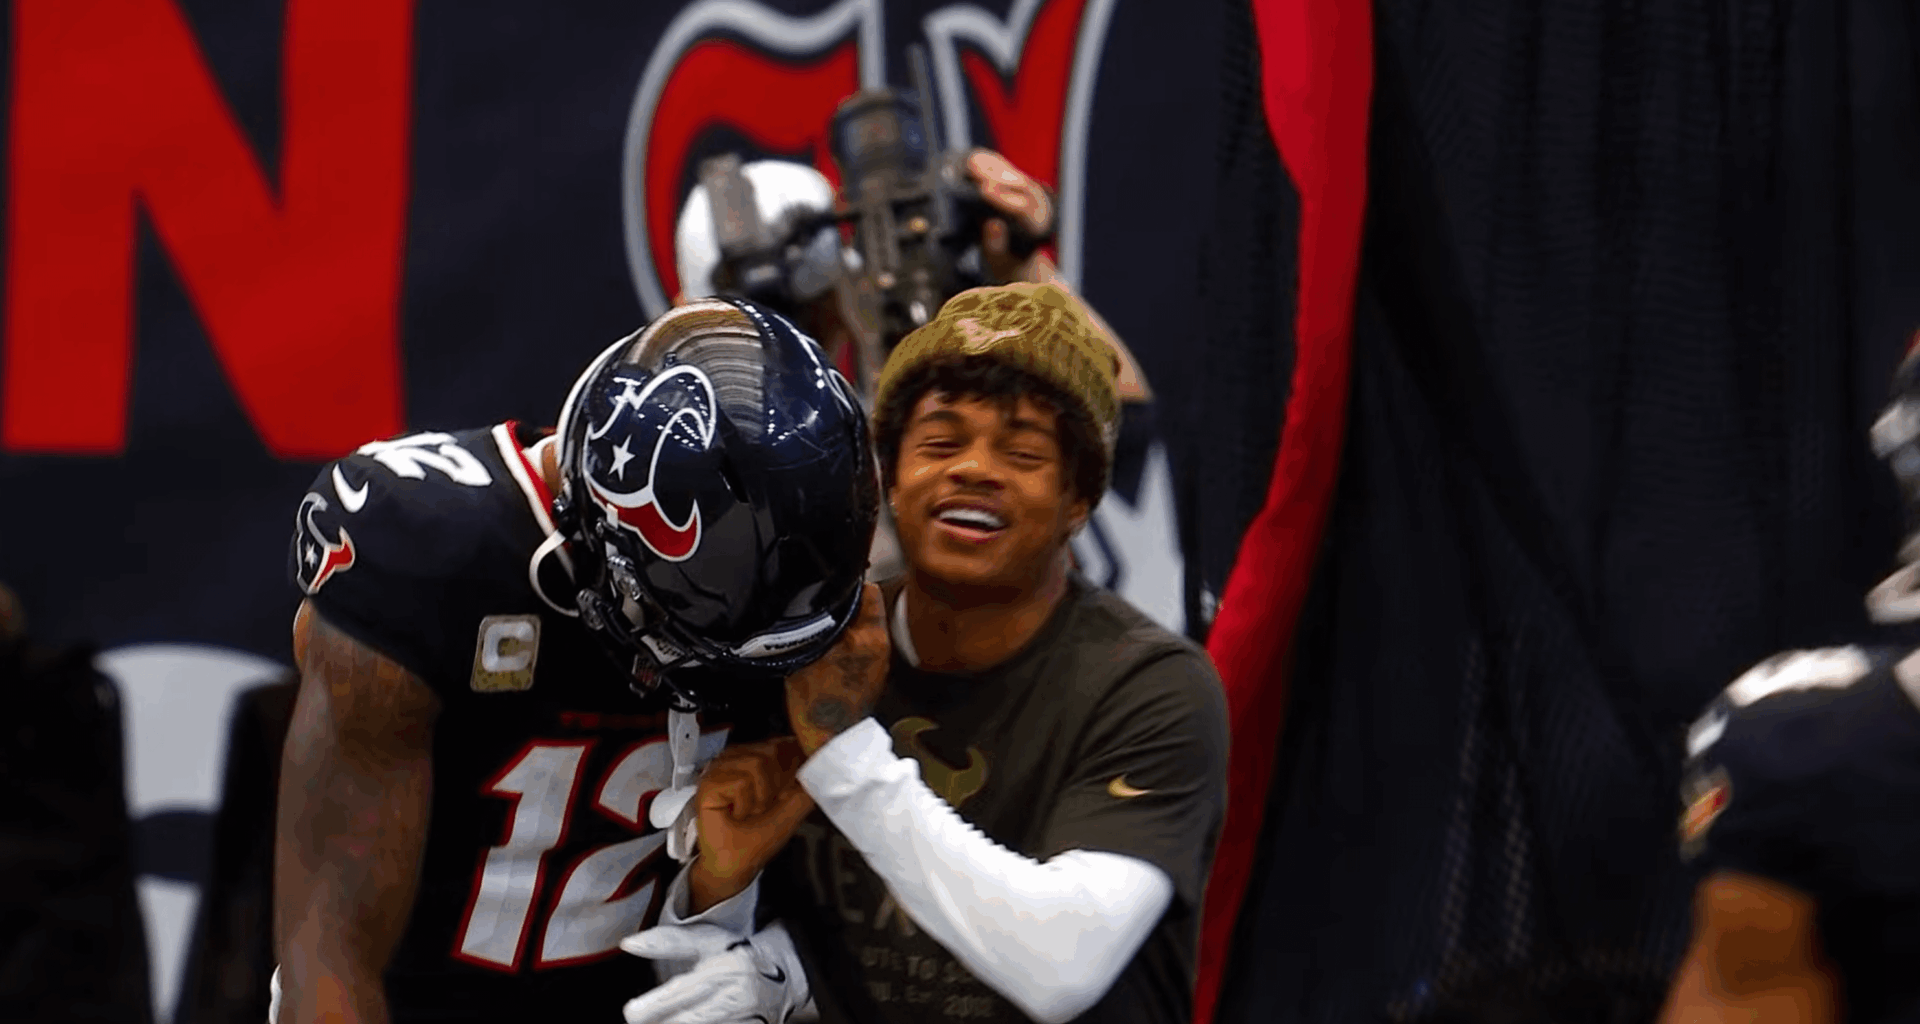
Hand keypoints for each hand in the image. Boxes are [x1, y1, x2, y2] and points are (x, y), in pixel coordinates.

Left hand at [620, 923, 808, 1023]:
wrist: (783, 973)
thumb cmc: (737, 952)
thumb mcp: (706, 939)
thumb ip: (668, 942)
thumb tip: (628, 943)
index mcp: (726, 969)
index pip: (686, 989)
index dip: (657, 1004)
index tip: (631, 1011)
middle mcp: (736, 997)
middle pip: (693, 1019)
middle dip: (661, 1023)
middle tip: (636, 1020)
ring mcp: (745, 1020)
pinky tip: (675, 1023)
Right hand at [686, 737, 813, 913]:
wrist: (733, 866)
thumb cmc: (758, 838)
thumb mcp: (795, 806)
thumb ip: (809, 780)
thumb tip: (826, 752)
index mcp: (756, 757)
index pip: (783, 742)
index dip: (791, 766)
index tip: (783, 794)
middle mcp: (737, 757)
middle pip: (772, 750)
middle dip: (775, 786)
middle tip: (761, 808)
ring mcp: (719, 768)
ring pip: (757, 762)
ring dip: (760, 796)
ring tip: (748, 811)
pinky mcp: (707, 783)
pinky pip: (740, 781)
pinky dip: (744, 804)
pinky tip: (735, 814)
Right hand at [786, 582, 888, 756]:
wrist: (833, 741)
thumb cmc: (818, 704)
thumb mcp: (805, 657)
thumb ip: (813, 626)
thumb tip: (811, 603)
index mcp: (868, 637)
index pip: (868, 590)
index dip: (847, 584)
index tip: (830, 584)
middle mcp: (881, 644)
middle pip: (868, 605)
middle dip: (846, 601)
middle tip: (822, 602)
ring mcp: (882, 658)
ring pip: (866, 623)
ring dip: (848, 620)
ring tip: (824, 622)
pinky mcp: (876, 670)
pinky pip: (865, 641)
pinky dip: (851, 637)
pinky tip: (831, 644)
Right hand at [966, 149, 1052, 282]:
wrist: (1015, 257)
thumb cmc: (1006, 262)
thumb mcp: (999, 262)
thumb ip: (996, 245)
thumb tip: (992, 223)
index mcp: (1037, 227)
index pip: (1023, 208)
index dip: (1003, 198)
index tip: (984, 190)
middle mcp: (1039, 206)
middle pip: (1021, 185)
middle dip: (995, 175)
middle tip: (972, 169)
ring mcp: (1030, 193)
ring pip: (1012, 174)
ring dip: (991, 166)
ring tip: (969, 163)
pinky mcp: (1017, 184)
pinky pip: (1004, 169)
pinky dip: (988, 163)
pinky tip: (971, 160)